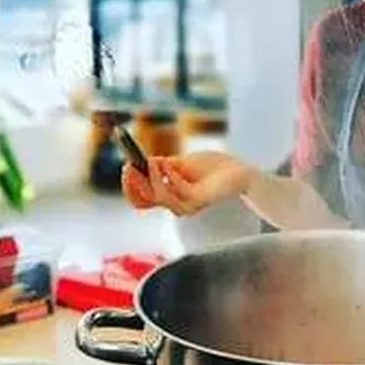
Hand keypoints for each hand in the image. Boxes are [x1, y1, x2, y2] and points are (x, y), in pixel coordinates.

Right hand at [121, 151, 255, 216]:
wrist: (238, 171)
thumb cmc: (213, 167)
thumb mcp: (183, 162)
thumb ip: (164, 165)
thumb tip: (143, 161)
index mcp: (169, 194)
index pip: (141, 199)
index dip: (129, 186)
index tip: (126, 167)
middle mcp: (175, 203)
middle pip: (144, 200)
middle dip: (134, 182)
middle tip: (131, 165)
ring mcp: (186, 204)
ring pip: (159, 197)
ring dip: (153, 177)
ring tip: (154, 161)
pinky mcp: (199, 200)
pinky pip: (178, 192)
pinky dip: (171, 177)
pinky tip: (171, 165)